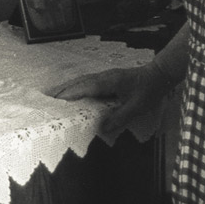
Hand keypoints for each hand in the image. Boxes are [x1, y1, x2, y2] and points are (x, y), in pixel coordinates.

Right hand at [47, 64, 170, 138]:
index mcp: (109, 82)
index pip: (84, 87)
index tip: (54, 101)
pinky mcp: (107, 78)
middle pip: (78, 82)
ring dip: (68, 88)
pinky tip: (73, 94)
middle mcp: (104, 76)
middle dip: (62, 91)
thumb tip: (101, 128)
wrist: (159, 75)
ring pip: (81, 80)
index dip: (69, 94)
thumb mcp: (137, 107)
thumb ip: (120, 117)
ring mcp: (105, 76)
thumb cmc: (149, 90)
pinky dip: (76, 87)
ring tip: (54, 98)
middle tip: (46, 100)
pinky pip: (87, 82)